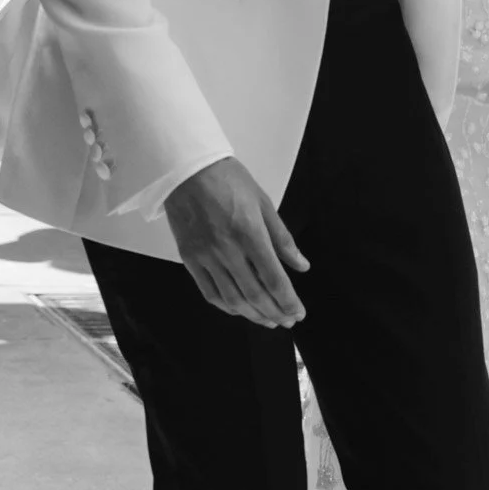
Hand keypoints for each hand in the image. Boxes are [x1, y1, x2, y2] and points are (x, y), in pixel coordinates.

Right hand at [164, 157, 309, 329]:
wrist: (187, 169)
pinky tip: (240, 310)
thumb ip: (282, 237)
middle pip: (254, 294)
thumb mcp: (263, 202)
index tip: (299, 312)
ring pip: (232, 299)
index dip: (288, 301)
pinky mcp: (189, 258)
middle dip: (274, 312)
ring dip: (253, 315)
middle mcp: (227, 249)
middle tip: (287, 321)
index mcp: (250, 232)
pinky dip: (227, 306)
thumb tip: (301, 265)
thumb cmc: (228, 179)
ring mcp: (206, 256)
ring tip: (268, 321)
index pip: (273, 278)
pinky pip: (209, 292)